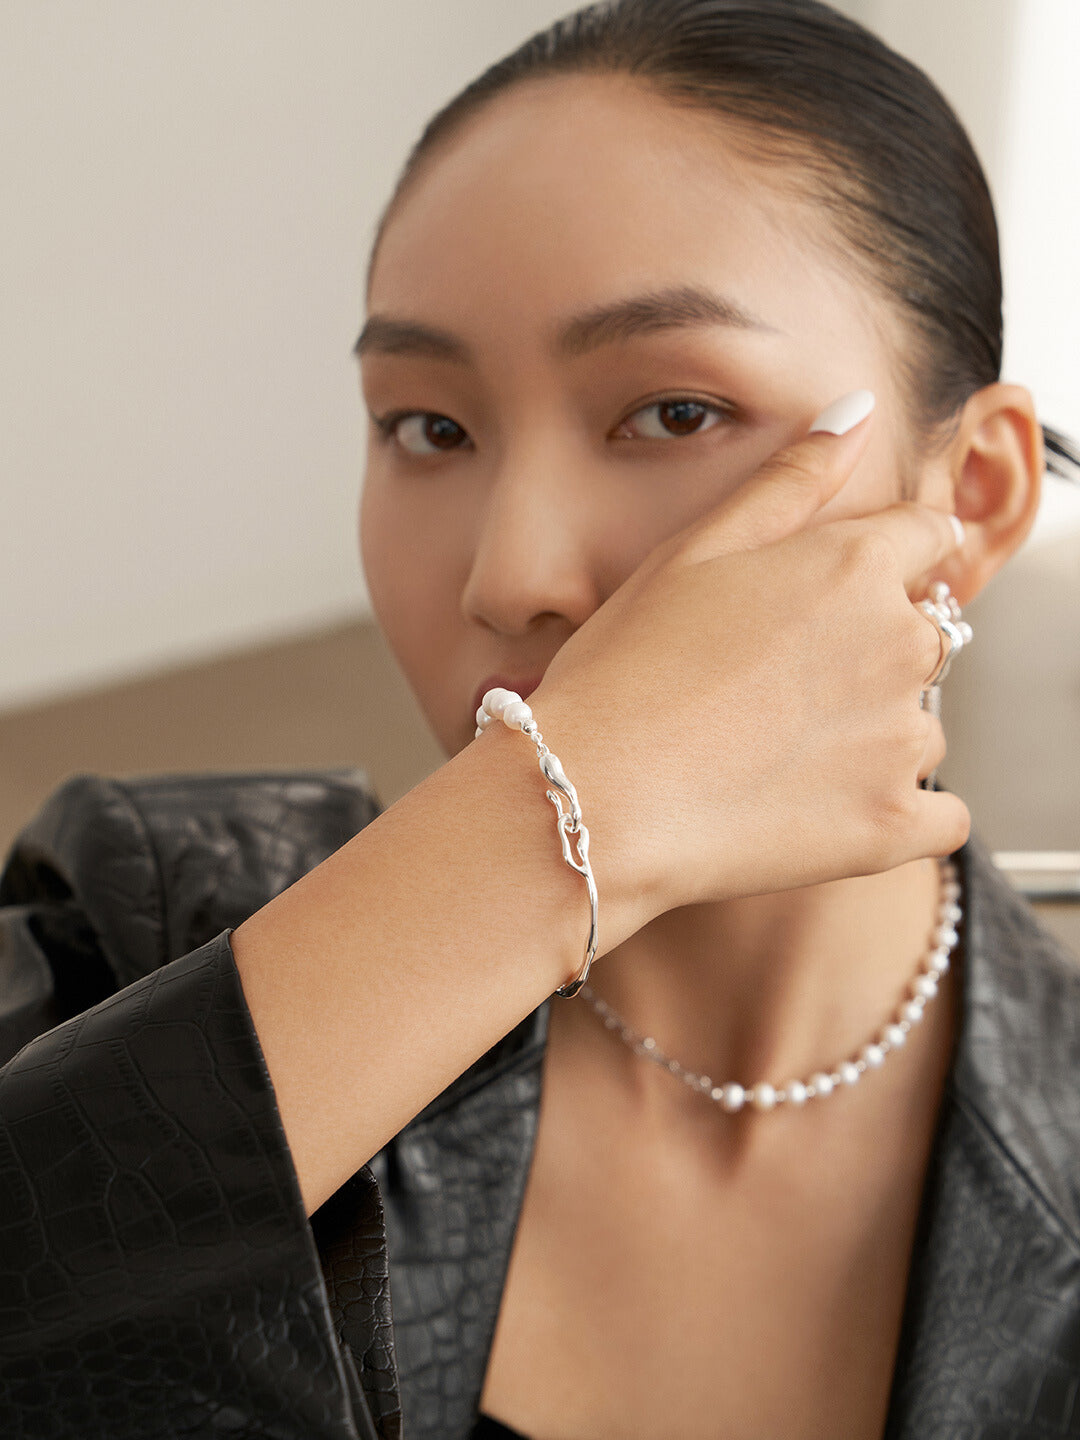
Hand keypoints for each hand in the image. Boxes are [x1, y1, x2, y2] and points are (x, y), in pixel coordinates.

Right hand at [527, 395, 968, 919]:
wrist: (594, 801)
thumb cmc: (624, 672)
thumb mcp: (692, 552)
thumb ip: (788, 479)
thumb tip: (855, 410)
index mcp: (855, 566)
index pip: (928, 537)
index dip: (885, 560)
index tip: (831, 599)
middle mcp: (899, 644)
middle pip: (927, 632)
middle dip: (872, 650)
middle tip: (779, 687)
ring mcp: (901, 741)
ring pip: (920, 725)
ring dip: (875, 733)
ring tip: (778, 753)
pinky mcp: (893, 825)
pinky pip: (940, 817)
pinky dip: (898, 813)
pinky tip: (825, 810)